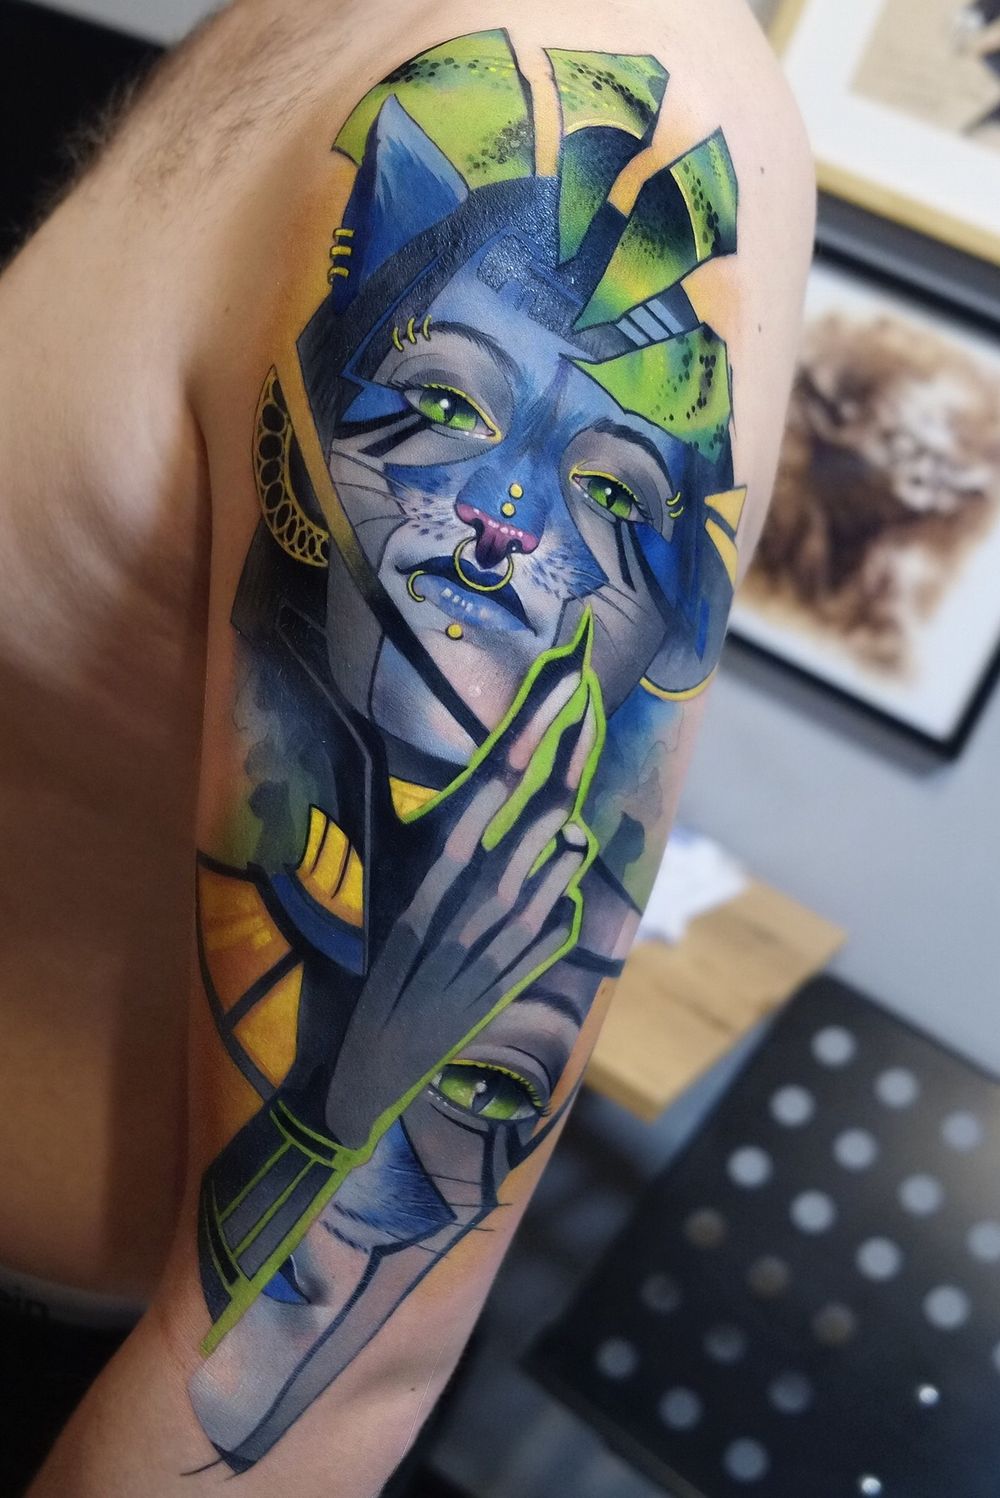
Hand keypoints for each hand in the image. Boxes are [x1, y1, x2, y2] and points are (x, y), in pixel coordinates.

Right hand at [325, 615, 602, 1149]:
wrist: (365, 1067)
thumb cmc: (352, 967)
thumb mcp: (364, 878)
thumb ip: (379, 812)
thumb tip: (378, 744)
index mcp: (435, 860)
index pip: (501, 771)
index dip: (540, 716)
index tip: (570, 671)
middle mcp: (482, 892)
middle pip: (547, 800)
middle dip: (573, 742)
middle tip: (590, 696)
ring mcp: (510, 935)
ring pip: (567, 852)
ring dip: (569, 815)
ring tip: (562, 785)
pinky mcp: (525, 971)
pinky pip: (568, 911)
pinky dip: (564, 885)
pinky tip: (551, 870)